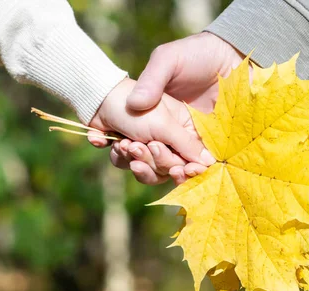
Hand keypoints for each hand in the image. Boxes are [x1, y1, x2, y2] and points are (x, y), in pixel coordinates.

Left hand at [87, 77, 214, 183]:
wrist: (97, 100)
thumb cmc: (135, 109)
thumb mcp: (164, 126)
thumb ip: (188, 145)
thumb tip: (211, 163)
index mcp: (184, 129)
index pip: (195, 157)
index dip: (189, 168)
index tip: (178, 172)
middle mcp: (170, 139)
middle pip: (172, 168)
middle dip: (154, 161)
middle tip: (140, 146)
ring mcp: (150, 145)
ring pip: (151, 171)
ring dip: (136, 160)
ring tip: (124, 144)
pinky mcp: (131, 150)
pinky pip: (131, 167)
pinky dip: (120, 157)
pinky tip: (113, 142)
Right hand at [108, 32, 245, 182]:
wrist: (233, 52)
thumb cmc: (197, 53)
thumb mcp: (168, 60)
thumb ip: (152, 80)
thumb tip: (135, 104)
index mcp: (156, 119)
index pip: (138, 145)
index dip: (128, 152)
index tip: (124, 148)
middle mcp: (173, 135)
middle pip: (156, 163)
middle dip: (148, 166)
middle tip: (146, 155)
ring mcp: (195, 142)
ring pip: (179, 169)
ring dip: (174, 174)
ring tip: (178, 169)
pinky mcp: (218, 146)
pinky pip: (206, 165)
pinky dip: (200, 171)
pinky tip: (198, 169)